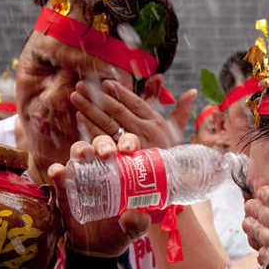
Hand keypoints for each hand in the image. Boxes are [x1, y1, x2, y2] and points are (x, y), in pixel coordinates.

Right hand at [48, 133, 151, 256]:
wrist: (98, 249)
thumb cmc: (121, 230)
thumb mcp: (135, 227)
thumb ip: (138, 222)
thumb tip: (134, 215)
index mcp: (124, 170)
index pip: (127, 148)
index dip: (128, 142)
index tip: (129, 149)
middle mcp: (103, 168)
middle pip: (102, 145)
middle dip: (104, 144)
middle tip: (107, 153)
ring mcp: (82, 176)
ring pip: (79, 153)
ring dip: (81, 149)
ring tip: (83, 154)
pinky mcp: (66, 190)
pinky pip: (59, 177)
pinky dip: (57, 172)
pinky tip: (58, 172)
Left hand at [70, 76, 196, 149]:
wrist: (170, 185)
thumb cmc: (172, 155)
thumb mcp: (178, 132)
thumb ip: (181, 111)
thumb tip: (193, 91)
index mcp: (156, 123)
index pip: (135, 103)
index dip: (120, 92)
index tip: (105, 83)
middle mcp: (144, 132)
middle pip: (117, 111)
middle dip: (98, 97)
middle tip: (81, 86)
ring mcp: (131, 146)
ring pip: (107, 124)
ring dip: (89, 109)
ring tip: (75, 97)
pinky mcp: (120, 159)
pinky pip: (102, 141)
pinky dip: (90, 128)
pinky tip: (79, 117)